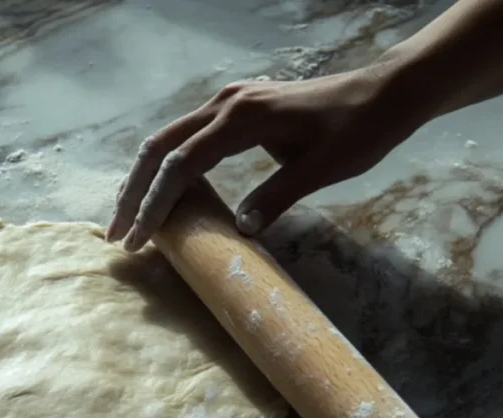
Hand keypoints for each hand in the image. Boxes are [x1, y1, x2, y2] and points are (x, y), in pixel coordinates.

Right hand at [106, 59, 429, 251]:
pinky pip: (189, 136)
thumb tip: (239, 229)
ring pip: (169, 139)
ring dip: (145, 178)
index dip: (156, 205)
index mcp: (241, 118)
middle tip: (118, 235)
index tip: (140, 240)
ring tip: (130, 216)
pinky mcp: (238, 106)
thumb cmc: (358, 131)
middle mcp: (226, 103)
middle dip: (135, 193)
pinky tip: (164, 190)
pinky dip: (168, 165)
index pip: (181, 165)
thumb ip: (275, 196)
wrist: (384, 93)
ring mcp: (230, 101)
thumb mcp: (319, 169)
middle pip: (160, 148)